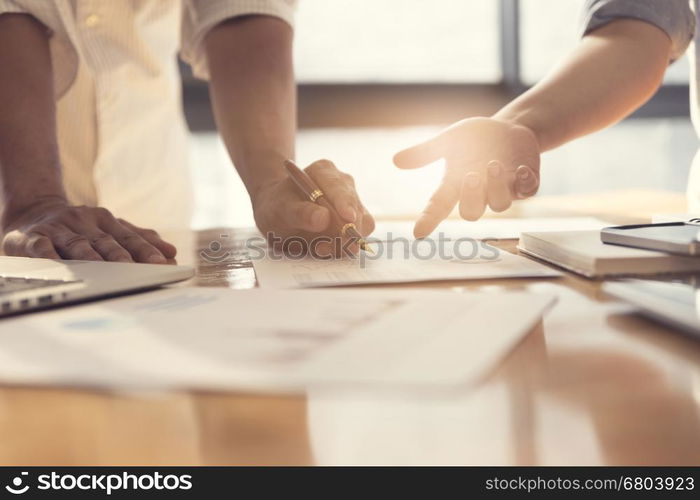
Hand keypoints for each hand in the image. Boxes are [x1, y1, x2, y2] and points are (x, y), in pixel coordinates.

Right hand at [2, 198, 176, 262]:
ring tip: (103, 270)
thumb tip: (172, 252)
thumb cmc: (81, 227)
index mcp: (106, 221)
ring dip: (90, 257)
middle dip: (121, 256)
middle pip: (106, 241)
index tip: (163, 263)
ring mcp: (58, 228)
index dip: (146, 250)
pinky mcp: (31, 237)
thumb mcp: (110, 229)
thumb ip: (140, 240)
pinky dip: (47, 254)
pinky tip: (54, 261)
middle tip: (135, 269)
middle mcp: (84, 222)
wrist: (34, 211)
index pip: (129, 238)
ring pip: (77, 244)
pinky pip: (40, 246)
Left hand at [251, 159, 374, 255]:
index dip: (345, 204)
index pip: (340, 188)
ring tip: (318, 248)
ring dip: (344, 241)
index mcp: (323, 171)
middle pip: (355, 207)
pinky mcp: (355, 218)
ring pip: (362, 223)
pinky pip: (359, 234)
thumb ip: (300, 213)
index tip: (348, 219)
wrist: (278, 213)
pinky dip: (344, 245)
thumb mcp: (280, 209)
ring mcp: (351, 201)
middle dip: (344, 230)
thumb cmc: (277, 206)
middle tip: (322, 247)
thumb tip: (324, 218)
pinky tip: (324, 246)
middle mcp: (342, 183)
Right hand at [393, 117, 540, 237]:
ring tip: (493, 164)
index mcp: (456, 185)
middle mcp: (479, 192)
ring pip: (500, 204)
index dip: (428, 220)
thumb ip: (425, 152)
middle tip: (470, 175)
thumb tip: (395, 160)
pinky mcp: (526, 183)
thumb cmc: (474, 139)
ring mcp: (503, 189)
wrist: (508, 129)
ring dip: (496, 187)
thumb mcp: (448, 140)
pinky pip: (527, 191)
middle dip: (471, 197)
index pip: (438, 207)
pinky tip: (521, 168)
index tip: (418, 232)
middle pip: (471, 211)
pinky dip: (525, 182)